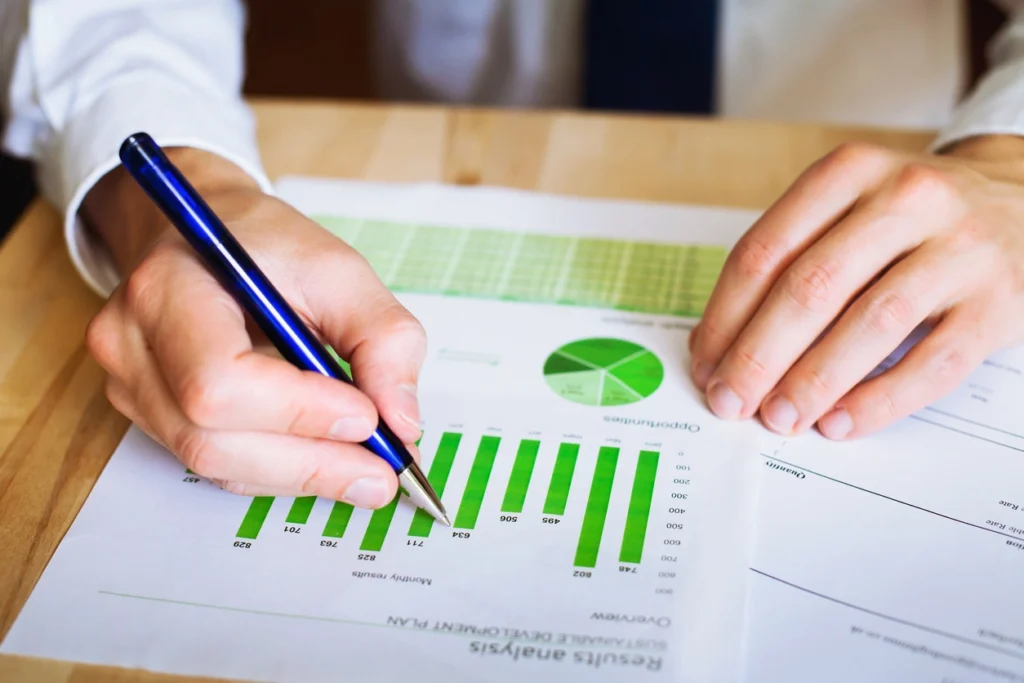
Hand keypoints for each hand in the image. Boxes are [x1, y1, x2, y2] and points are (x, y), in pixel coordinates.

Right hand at [83, 148, 425, 506]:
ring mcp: (131, 387)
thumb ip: (382, 338)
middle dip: (311, 462)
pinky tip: (328, 458)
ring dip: (303, 474)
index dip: (298, 411)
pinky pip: (219, 465)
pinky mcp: (151, 416)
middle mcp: (131, 345)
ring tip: (369, 470)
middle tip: (386, 472)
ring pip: (218, 464)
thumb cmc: (269, 247)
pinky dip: (282, 470)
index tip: (369, 419)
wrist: (207, 236)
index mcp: (168, 289)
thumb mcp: (339, 269)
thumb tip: (401, 423)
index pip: (218, 380)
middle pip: (212, 439)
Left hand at [688, 135, 1023, 439]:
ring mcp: (960, 249)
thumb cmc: (911, 218)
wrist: (1022, 200)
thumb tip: (721, 347)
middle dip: (759, 356)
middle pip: (811, 287)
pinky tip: (840, 423)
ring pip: (870, 324)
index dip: (726, 315)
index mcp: (851, 173)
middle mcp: (907, 199)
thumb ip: (789, 261)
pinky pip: (933, 363)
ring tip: (779, 419)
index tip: (705, 363)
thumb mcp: (848, 208)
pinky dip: (879, 400)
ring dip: (813, 381)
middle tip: (730, 401)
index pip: (766, 250)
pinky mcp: (998, 303)